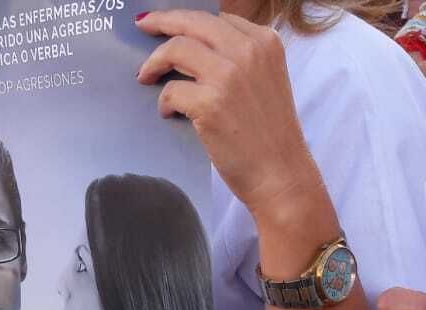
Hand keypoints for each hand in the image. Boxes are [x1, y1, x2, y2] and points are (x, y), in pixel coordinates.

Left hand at [136, 10, 320, 226]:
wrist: (281, 174)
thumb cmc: (270, 134)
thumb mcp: (267, 80)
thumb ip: (240, 58)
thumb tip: (192, 47)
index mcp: (265, 42)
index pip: (217, 17)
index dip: (187, 18)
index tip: (168, 22)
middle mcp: (248, 51)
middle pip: (192, 22)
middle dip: (162, 21)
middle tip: (144, 27)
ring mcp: (228, 76)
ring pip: (176, 49)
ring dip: (154, 62)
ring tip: (146, 75)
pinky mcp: (210, 104)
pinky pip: (171, 90)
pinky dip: (164, 101)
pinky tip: (168, 112)